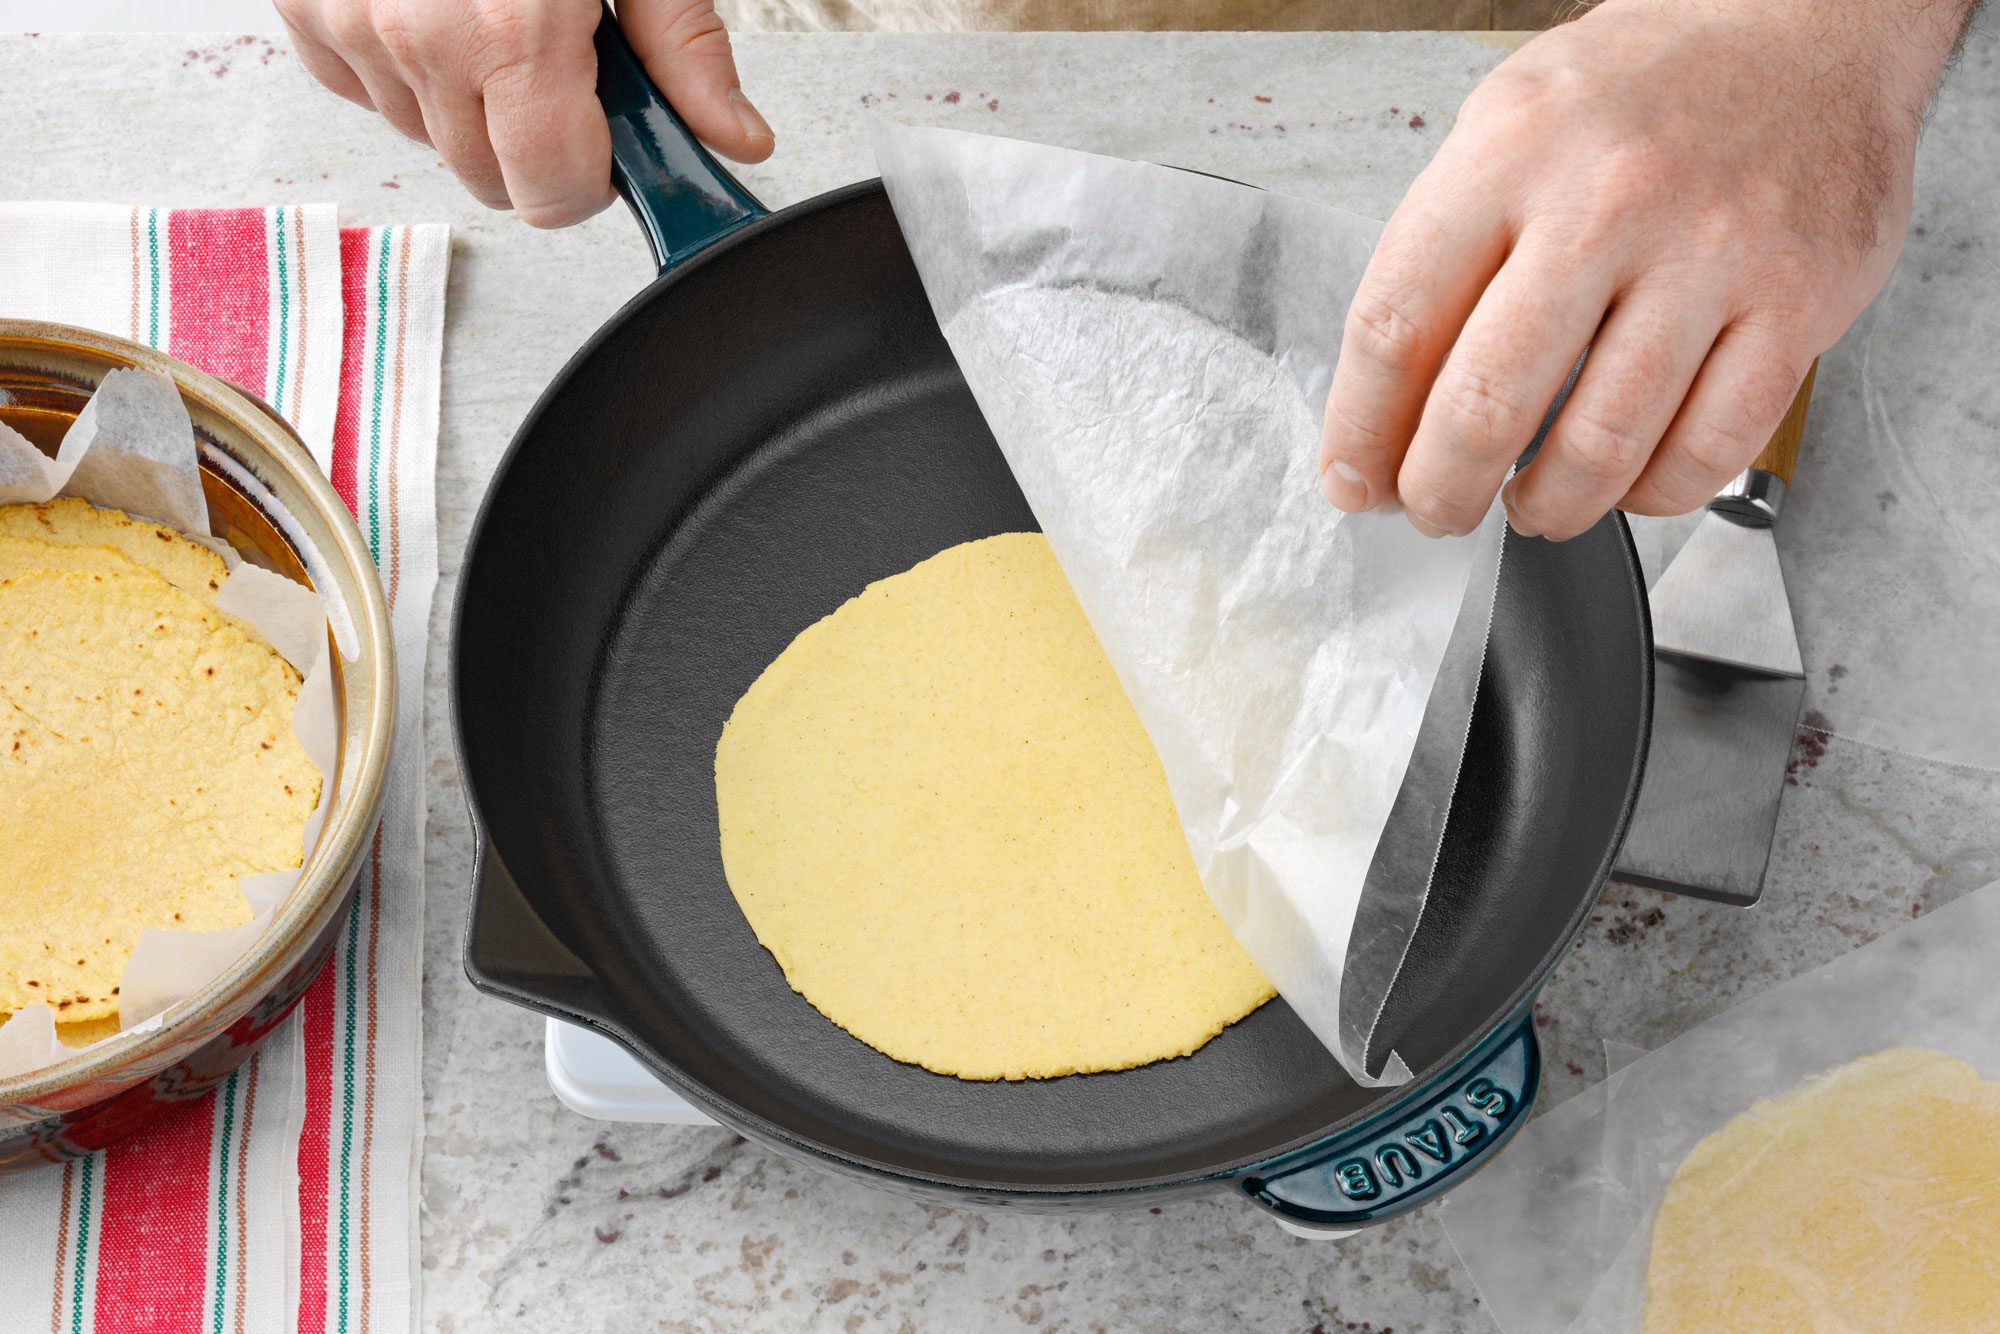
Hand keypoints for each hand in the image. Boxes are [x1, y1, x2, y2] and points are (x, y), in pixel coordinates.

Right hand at [276, 0, 773, 226]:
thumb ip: (683, 48)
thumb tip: (732, 137)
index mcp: (511, 30)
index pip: (549, 193)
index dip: (591, 180)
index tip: (608, 144)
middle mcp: (417, 35)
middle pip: (490, 178)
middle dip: (535, 139)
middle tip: (560, 57)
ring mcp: (349, 22)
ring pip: (427, 136)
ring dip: (468, 98)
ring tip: (493, 10)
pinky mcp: (304, 6)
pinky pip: (363, 87)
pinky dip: (405, 63)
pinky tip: (438, 6)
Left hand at [1317, 0, 1975, 539]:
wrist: (1808, 24)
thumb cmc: (1646, 88)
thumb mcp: (1508, 123)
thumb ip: (1444, 252)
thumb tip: (1384, 407)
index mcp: (1511, 153)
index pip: (1394, 325)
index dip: (1360, 431)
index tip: (1352, 479)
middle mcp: (1608, 201)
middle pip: (1486, 406)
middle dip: (1441, 492)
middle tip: (1434, 510)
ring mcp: (1712, 254)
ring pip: (1600, 447)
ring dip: (1546, 507)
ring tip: (1529, 505)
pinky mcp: (1798, 301)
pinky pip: (1707, 449)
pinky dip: (1651, 494)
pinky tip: (1625, 480)